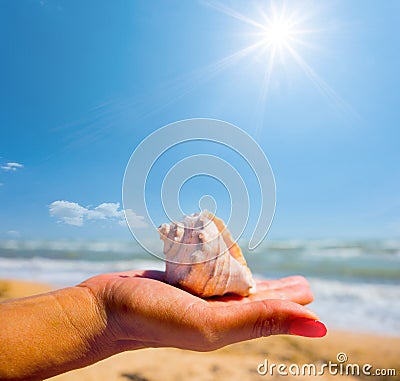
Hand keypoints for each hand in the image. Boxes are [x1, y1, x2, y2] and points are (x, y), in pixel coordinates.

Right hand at [79, 270, 325, 352]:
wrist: (106, 306)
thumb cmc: (153, 318)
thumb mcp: (210, 323)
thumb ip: (261, 321)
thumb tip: (319, 322)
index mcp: (228, 323)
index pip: (270, 312)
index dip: (292, 304)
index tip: (310, 293)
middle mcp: (216, 309)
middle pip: (257, 297)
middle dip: (280, 291)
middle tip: (301, 284)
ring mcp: (198, 294)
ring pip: (234, 280)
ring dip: (255, 274)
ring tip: (270, 273)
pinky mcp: (181, 278)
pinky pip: (210, 266)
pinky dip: (224, 259)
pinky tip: (228, 255)